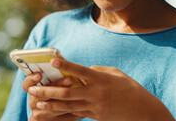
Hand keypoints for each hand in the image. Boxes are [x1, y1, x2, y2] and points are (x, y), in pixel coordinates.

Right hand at [22, 72, 84, 120]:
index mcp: (32, 91)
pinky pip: (63, 118)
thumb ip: (52, 75)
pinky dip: (74, 111)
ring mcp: (41, 114)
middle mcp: (34, 103)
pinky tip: (84, 105)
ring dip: (67, 99)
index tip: (39, 74)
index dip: (31, 79)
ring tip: (79, 92)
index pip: (27, 85)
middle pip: (42, 95)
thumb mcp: (48, 84)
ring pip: (53, 107)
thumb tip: (62, 60)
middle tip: (70, 79)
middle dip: (57, 86)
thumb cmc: (51, 94)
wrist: (48, 118)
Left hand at [28, 59, 175, 120]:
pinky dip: (63, 111)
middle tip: (33, 88)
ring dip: (50, 104)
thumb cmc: (131, 89)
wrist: (143, 112)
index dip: (66, 65)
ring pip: (68, 106)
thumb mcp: (117, 74)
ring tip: (37, 102)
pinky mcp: (94, 116)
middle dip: (48, 90)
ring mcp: (94, 107)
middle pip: (67, 92)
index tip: (53, 60)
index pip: (81, 71)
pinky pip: (75, 113)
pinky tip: (52, 110)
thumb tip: (84, 70)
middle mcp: (96, 93)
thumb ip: (98, 70)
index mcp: (101, 79)